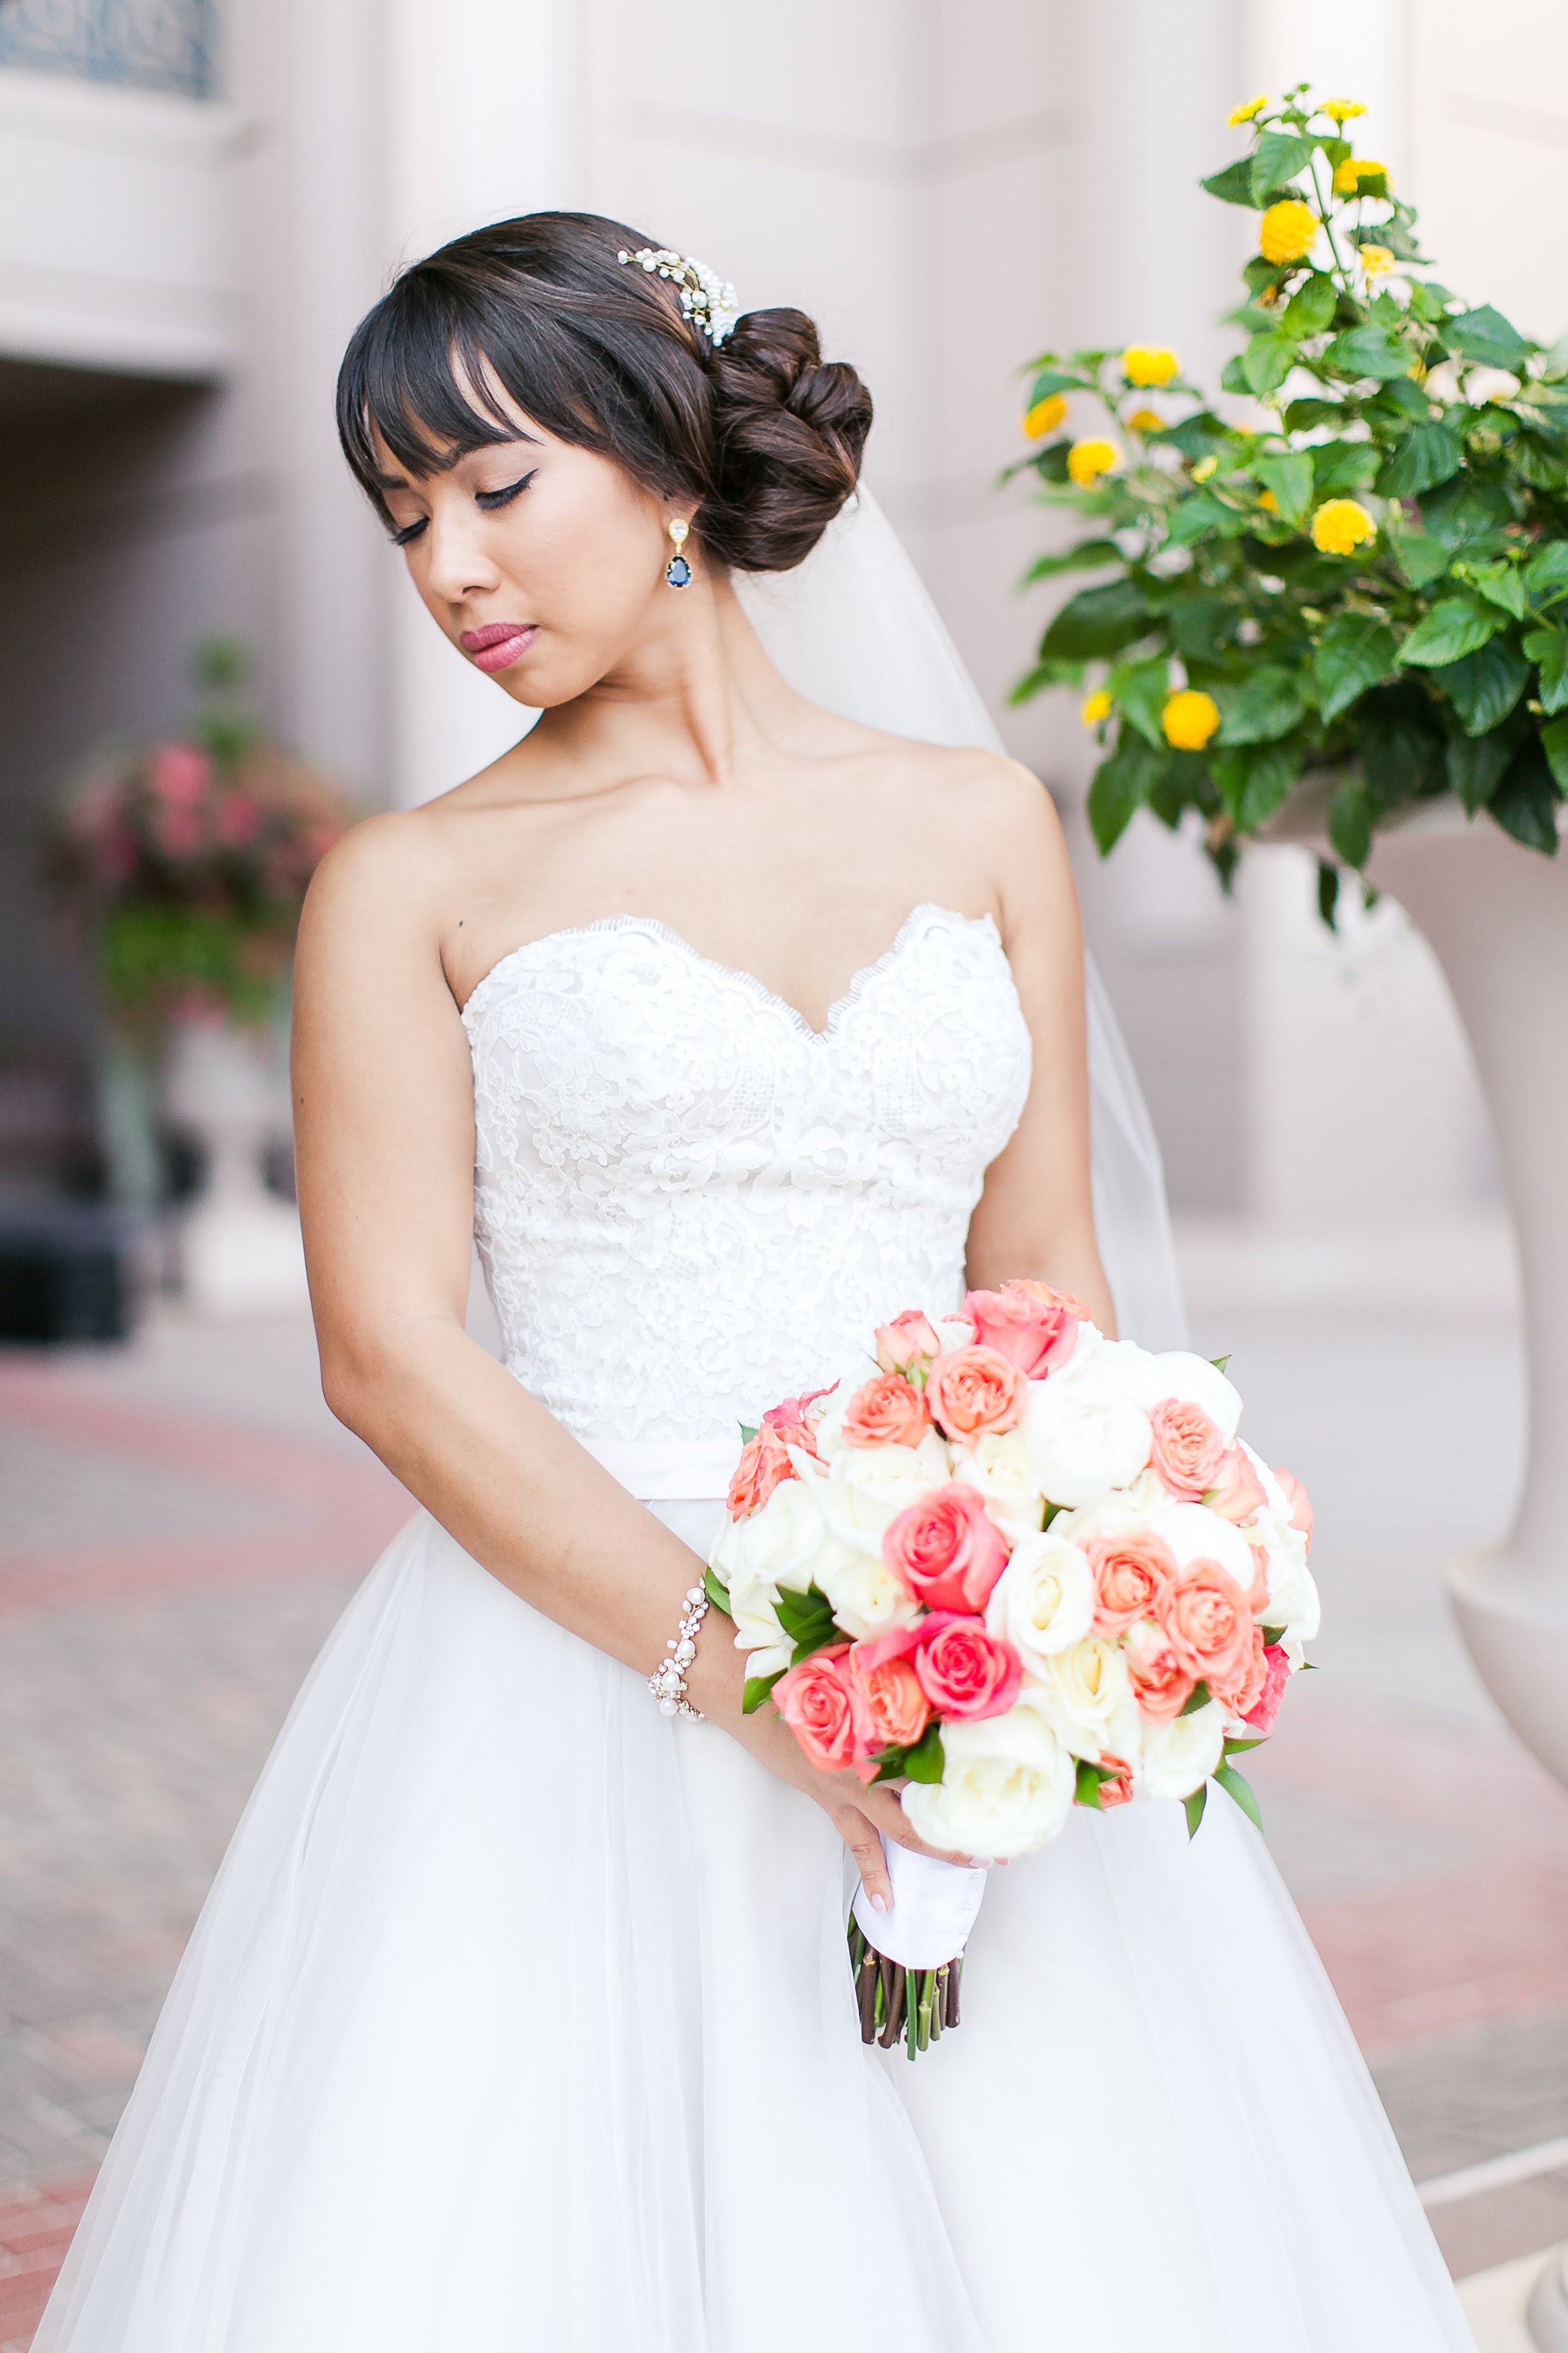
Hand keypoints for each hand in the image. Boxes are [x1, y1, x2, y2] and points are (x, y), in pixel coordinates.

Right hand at [686, 1629, 987, 1908]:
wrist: (739, 1688)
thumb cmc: (792, 1663)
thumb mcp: (848, 1655)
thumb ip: (894, 1659)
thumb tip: (936, 1644)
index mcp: (880, 1727)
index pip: (940, 1752)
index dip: (977, 1768)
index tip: (1013, 1778)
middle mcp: (870, 1764)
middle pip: (929, 1801)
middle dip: (968, 1823)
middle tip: (1008, 1842)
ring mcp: (848, 1787)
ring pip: (901, 1829)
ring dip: (938, 1848)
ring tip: (975, 1868)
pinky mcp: (828, 1798)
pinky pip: (857, 1842)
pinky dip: (873, 1871)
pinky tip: (888, 1902)